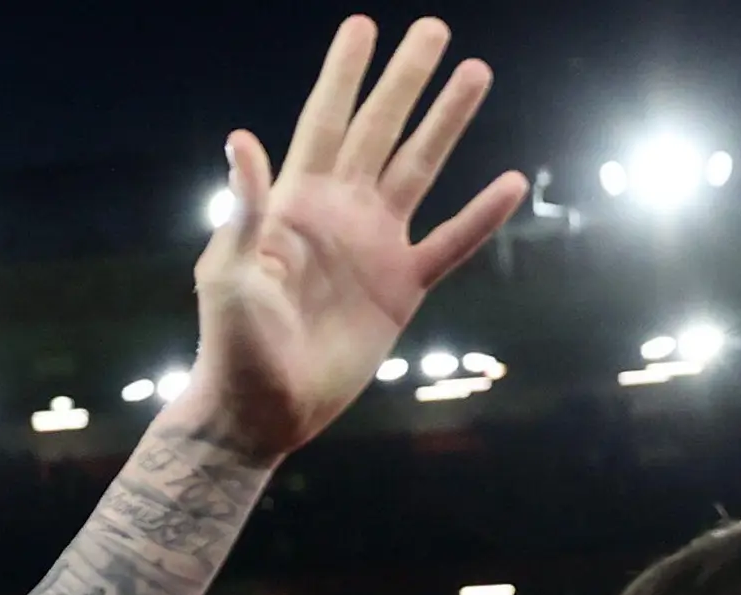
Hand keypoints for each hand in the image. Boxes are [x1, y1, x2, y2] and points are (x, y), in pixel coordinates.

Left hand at [170, 15, 527, 460]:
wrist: (261, 410)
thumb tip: (242, 139)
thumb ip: (244, 208)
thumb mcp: (230, 274)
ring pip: (420, 169)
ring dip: (447, 123)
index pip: (323, 122)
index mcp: (294, 203)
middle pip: (380, 130)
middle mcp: (339, 213)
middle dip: (405, 80)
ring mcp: (373, 248)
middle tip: (433, 28)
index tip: (363, 26)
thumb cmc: (232, 344)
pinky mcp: (400, 290)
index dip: (344, 75)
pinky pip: (450, 244)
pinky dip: (480, 217)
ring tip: (476, 72)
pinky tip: (510, 182)